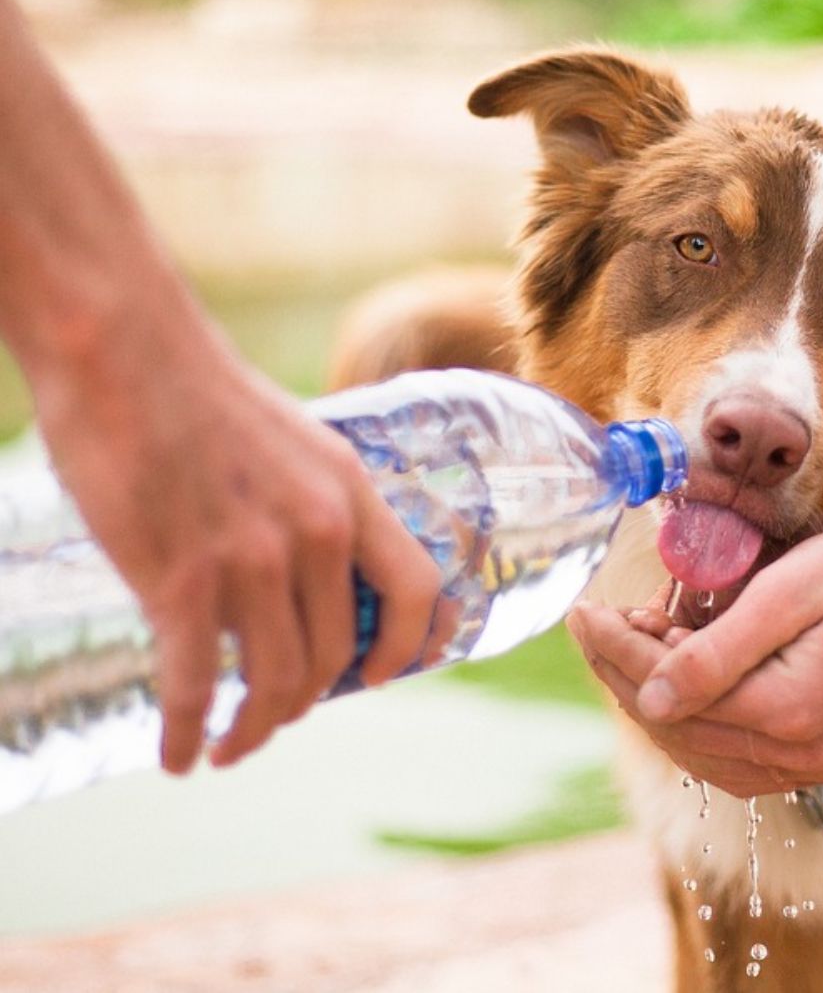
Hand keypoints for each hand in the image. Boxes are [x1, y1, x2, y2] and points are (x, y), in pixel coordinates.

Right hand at [28, 308, 443, 773]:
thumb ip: (313, 505)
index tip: (379, 678)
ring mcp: (251, 559)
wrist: (123, 350)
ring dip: (253, 729)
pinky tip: (177, 755)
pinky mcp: (180, 579)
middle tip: (273, 717)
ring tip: (229, 746)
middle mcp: (316, 531)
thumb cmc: (199, 394)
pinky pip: (196, 685)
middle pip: (335, 655)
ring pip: (274, 681)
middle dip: (305, 702)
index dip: (408, 646)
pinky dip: (188, 732)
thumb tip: (309, 573)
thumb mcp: (296, 442)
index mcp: (350, 493)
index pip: (416, 588)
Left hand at [572, 516, 822, 796]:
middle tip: (601, 626)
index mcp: (788, 714)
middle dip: (629, 677)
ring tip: (637, 649)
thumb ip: (715, 653)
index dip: (617, 653)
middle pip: (682, 732)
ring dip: (662, 707)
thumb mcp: (788, 592)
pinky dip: (704, 728)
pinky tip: (685, 689)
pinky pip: (745, 762)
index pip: (670, 696)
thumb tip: (648, 698)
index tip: (583, 612)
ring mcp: (822, 764)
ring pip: (708, 756)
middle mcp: (804, 756)